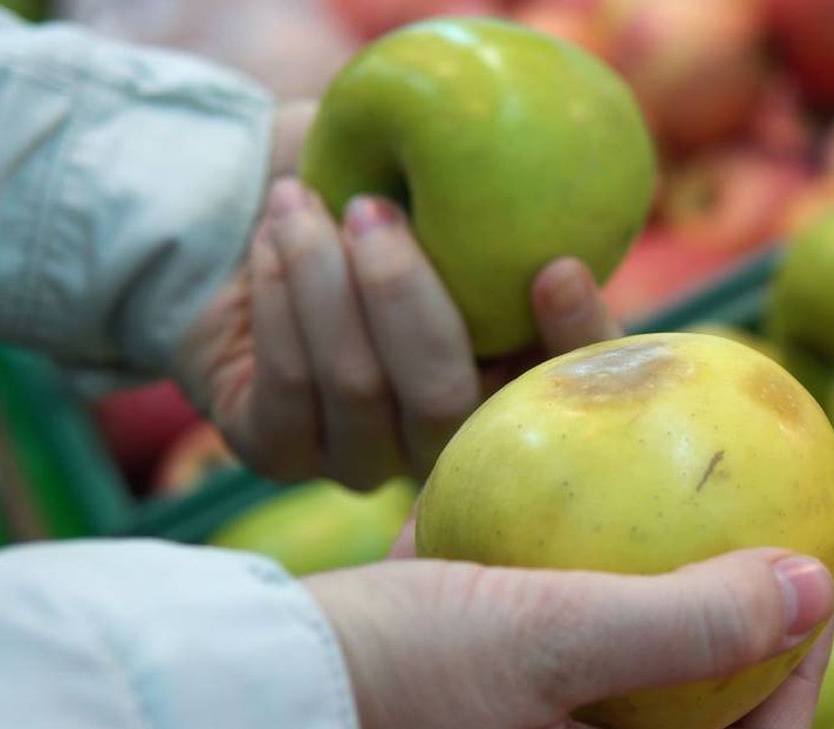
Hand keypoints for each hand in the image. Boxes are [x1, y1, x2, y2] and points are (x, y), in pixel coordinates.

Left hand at [176, 103, 621, 489]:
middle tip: (369, 207)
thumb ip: (498, 187)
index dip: (579, 339)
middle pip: (445, 400)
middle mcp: (449, 436)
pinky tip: (270, 240)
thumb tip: (557, 166)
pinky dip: (278, 300)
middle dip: (402, 294)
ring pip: (358, 386)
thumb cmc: (369, 188)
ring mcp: (367, 457)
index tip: (559, 270)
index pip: (574, 383)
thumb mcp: (438, 175)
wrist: (254, 220)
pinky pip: (289, 386)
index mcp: (514, 374)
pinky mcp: (284, 454)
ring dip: (321, 279)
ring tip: (299, 200)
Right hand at [305, 550, 833, 728]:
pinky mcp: (414, 724)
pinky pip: (495, 655)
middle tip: (734, 548)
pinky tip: (510, 503)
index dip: (799, 684)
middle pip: (668, 727)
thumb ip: (692, 620)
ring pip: (577, 683)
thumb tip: (819, 587)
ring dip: (611, 605)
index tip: (813, 590)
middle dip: (710, 639)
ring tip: (632, 514)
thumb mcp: (550, 636)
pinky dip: (519, 592)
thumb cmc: (386, 681)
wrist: (206, 707)